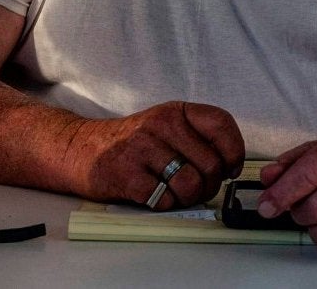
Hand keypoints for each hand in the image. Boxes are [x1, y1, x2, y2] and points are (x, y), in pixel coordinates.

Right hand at [72, 100, 243, 207]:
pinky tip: (155, 196)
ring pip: (190, 184)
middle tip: (197, 189)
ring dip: (188, 198)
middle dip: (209, 185)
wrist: (82, 149)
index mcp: (176, 112)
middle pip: (210, 164)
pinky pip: (164, 200)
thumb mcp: (166, 126)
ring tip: (176, 194)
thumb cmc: (133, 144)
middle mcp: (161, 125)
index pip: (221, 124)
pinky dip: (165, 204)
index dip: (234, 151)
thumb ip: (197, 137)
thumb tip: (230, 165)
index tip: (230, 168)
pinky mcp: (127, 175)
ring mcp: (143, 149)